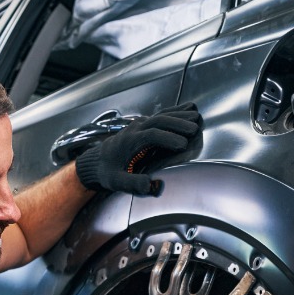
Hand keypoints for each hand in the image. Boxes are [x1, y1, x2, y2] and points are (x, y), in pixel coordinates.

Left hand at [75, 103, 201, 196]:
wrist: (97, 161)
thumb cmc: (107, 171)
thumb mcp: (116, 182)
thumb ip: (133, 184)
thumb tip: (150, 185)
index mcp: (130, 142)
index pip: (151, 135)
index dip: (167, 139)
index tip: (182, 145)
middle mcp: (135, 129)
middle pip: (158, 121)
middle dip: (177, 123)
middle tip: (194, 129)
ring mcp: (140, 124)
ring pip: (161, 115)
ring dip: (179, 115)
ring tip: (196, 116)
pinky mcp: (144, 124)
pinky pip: (162, 114)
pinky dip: (176, 111)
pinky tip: (189, 108)